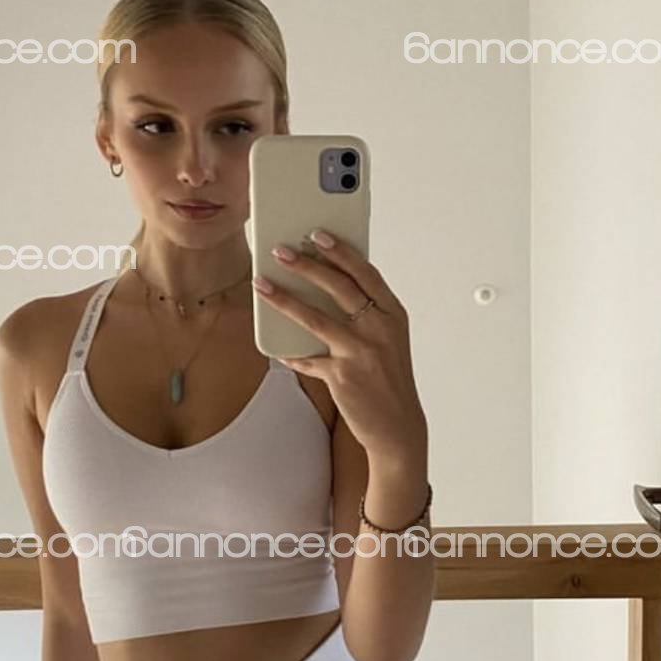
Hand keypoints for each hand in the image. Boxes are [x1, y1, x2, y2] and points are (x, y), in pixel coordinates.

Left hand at [254, 230, 426, 461]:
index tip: (318, 234)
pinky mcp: (341, 376)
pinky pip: (307, 360)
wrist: (398, 427)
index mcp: (393, 315)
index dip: (341, 251)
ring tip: (262, 284)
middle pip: (338, 287)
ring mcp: (360, 353)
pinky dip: (292, 355)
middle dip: (306, 265)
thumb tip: (326, 286)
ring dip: (284, 299)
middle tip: (280, 250)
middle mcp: (379, 329)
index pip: (366, 273)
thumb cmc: (389, 379)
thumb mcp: (389, 340)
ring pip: (315, 318)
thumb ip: (366, 314)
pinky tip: (279, 351)